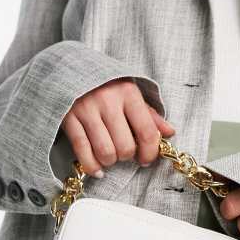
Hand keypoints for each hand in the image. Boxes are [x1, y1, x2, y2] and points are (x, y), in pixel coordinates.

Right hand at [60, 78, 174, 177]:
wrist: (69, 69)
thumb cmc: (106, 87)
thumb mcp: (130, 95)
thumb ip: (150, 115)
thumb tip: (170, 132)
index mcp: (128, 93)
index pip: (147, 132)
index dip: (150, 153)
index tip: (146, 160)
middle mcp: (108, 101)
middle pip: (125, 147)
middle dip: (126, 157)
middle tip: (123, 153)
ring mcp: (87, 110)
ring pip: (105, 153)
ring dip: (109, 162)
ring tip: (109, 157)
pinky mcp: (69, 119)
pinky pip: (83, 152)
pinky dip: (91, 166)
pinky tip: (97, 170)